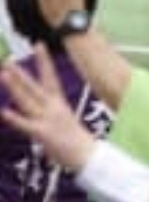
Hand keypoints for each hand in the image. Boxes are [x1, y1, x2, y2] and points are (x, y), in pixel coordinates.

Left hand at [0, 47, 98, 172]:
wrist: (88, 155)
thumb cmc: (75, 140)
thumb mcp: (63, 120)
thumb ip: (49, 112)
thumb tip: (37, 108)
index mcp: (59, 103)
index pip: (50, 77)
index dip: (44, 61)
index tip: (38, 45)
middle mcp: (54, 107)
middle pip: (35, 86)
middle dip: (21, 74)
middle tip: (8, 61)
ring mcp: (48, 119)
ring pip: (29, 100)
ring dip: (16, 87)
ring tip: (4, 75)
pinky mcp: (43, 132)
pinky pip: (26, 124)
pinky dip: (15, 118)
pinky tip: (4, 111)